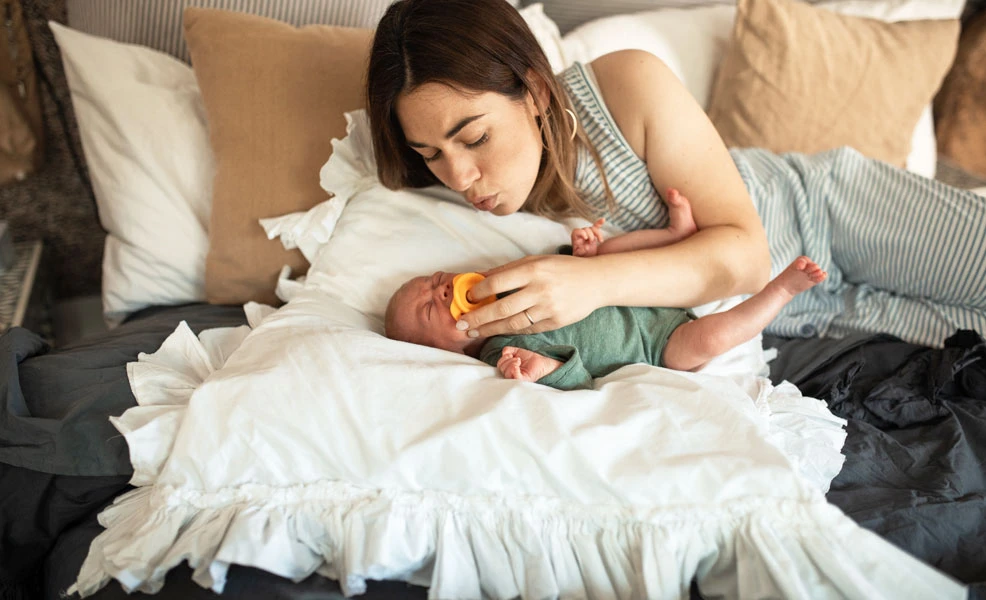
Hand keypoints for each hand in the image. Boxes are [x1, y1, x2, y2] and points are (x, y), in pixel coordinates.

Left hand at [458, 253, 602, 336]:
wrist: (596, 281)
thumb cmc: (562, 268)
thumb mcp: (535, 261)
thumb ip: (507, 270)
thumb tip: (478, 277)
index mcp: (533, 269)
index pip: (497, 282)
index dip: (478, 292)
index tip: (467, 298)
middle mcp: (540, 289)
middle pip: (501, 307)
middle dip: (477, 318)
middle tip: (461, 324)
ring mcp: (548, 308)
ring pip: (512, 323)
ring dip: (490, 329)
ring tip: (474, 332)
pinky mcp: (555, 322)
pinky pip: (527, 329)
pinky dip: (510, 331)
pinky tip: (498, 331)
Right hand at [497, 346, 562, 381]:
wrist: (541, 362)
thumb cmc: (530, 359)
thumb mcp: (516, 351)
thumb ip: (508, 350)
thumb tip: (503, 353)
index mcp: (508, 369)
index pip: (499, 366)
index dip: (503, 359)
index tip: (510, 355)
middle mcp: (511, 375)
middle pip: (502, 369)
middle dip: (508, 360)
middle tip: (518, 359)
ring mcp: (516, 379)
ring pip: (506, 373)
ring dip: (511, 363)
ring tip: (519, 361)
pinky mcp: (523, 381)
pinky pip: (514, 377)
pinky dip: (514, 369)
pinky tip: (518, 364)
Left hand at [571, 218, 604, 256]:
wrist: (586, 257)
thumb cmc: (580, 256)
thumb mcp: (579, 256)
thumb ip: (581, 252)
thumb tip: (586, 247)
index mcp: (575, 238)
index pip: (577, 231)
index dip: (582, 233)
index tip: (586, 238)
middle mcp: (581, 234)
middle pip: (586, 229)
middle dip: (590, 235)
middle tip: (591, 243)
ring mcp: (588, 233)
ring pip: (593, 228)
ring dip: (598, 234)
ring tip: (600, 241)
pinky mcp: (594, 234)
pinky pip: (596, 227)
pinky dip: (599, 223)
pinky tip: (603, 219)